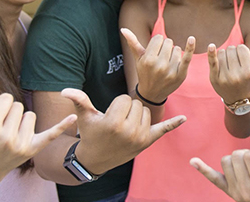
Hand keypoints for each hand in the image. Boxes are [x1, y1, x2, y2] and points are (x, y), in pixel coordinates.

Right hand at [0, 80, 76, 180]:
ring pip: (30, 116)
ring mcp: (20, 146)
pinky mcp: (32, 151)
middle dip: (10, 113)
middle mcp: (6, 138)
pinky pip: (50, 134)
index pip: (6, 99)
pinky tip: (73, 117)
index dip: (0, 104)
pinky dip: (61, 126)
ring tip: (8, 135)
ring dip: (21, 121)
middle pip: (19, 106)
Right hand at [61, 88, 185, 173]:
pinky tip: (183, 119)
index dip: (117, 103)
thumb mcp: (85, 117)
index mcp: (114, 122)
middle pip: (137, 104)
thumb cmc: (90, 134)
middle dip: (128, 108)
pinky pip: (163, 130)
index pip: (125, 98)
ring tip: (126, 124)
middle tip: (118, 120)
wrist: (96, 159)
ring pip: (146, 112)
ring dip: (138, 114)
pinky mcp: (148, 142)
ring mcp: (140, 138)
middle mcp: (129, 131)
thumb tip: (65, 90)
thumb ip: (79, 100)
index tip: (110, 114)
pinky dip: (173, 124)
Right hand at [121, 28, 194, 103]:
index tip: (154, 52)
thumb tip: (123, 29)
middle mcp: (159, 65)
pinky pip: (187, 58)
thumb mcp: (138, 59)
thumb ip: (132, 43)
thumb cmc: (144, 72)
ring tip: (167, 63)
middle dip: (165, 47)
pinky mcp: (181, 74)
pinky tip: (191, 39)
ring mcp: (171, 71)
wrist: (152, 94)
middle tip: (161, 59)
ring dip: (173, 53)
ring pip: (177, 49)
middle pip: (168, 42)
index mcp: (148, 60)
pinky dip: (190, 48)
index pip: (159, 38)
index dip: (157, 43)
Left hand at [190, 147, 249, 201]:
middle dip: (246, 152)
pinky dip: (203, 169)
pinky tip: (193, 161)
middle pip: (237, 156)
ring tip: (247, 164)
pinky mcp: (228, 191)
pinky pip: (213, 178)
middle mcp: (246, 191)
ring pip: (226, 161)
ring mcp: (235, 192)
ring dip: (236, 158)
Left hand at [208, 44, 249, 102]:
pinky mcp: (214, 78)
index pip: (242, 48)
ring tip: (228, 66)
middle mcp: (237, 76)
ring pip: (221, 53)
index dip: (242, 51)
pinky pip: (212, 62)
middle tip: (235, 64)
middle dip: (233, 53)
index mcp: (249, 72)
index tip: (243, 60)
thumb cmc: (249, 80)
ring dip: (224, 55)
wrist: (236, 98)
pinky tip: (211, 46)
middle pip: (231, 49)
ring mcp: (224, 77)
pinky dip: (211, 53)